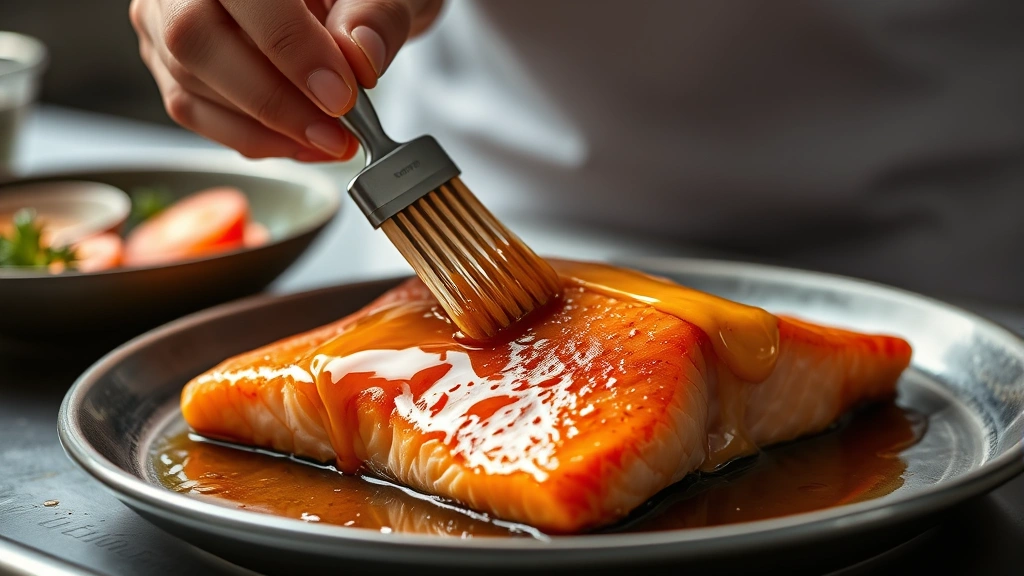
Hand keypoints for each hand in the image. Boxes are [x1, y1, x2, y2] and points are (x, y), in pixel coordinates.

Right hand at [130, 0, 443, 160]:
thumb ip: (375, 14)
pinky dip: (254, 138)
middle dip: (272, 100)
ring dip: (268, 128)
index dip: (292, 48)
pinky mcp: (169, 62)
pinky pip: (194, 112)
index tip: (340, 95)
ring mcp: (166, 19)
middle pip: (194, 38)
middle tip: (334, 132)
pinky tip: (302, 143)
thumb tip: (361, 52)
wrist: (338, 2)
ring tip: (329, 140)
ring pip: (189, 85)